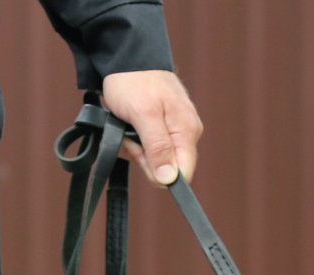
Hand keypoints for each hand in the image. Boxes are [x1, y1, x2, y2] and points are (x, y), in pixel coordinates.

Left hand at [101, 70, 202, 184]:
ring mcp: (174, 129)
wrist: (126, 56)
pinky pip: (147, 146)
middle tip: (130, 133)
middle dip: (142, 157)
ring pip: (153, 158)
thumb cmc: (134, 81)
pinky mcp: (161, 126)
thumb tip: (169, 179)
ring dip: (134, 147)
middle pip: (165, 168)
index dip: (157, 172)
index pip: (182, 174)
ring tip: (127, 124)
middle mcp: (185, 133)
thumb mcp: (143, 115)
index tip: (140, 151)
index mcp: (187, 132)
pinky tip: (127, 124)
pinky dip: (132, 140)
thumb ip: (158, 148)